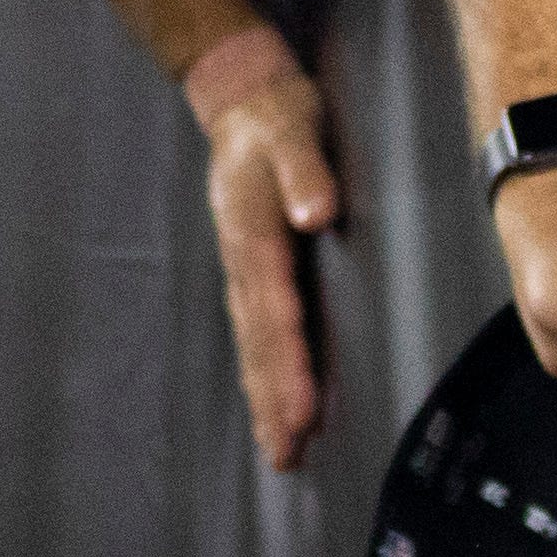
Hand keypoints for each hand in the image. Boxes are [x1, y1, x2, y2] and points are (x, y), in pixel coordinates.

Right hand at [193, 37, 345, 471]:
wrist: (242, 99)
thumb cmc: (276, 116)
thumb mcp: (292, 128)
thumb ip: (304, 169)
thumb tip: (314, 213)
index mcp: (254, 235)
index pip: (275, 313)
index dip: (289, 365)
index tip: (302, 411)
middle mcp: (243, 263)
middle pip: (258, 345)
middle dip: (272, 402)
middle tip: (285, 457)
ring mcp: (243, 270)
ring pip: (253, 346)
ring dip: (265, 399)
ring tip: (279, 452)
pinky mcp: (252, 270)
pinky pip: (257, 333)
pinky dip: (264, 373)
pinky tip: (275, 404)